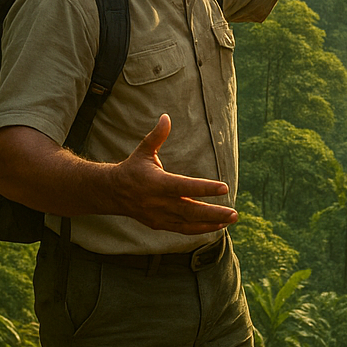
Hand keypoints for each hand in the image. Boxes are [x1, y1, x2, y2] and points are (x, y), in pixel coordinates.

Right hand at [112, 114, 237, 234]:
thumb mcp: (143, 151)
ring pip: (189, 223)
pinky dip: (201, 229)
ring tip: (231, 219)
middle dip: (213, 212)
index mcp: (157, 183)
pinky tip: (217, 226)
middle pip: (190, 210)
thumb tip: (166, 117)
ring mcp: (159, 216)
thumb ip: (157, 136)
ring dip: (211, 222)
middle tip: (234, 213)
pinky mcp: (160, 224)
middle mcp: (159, 202)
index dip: (204, 188)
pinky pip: (183, 230)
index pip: (185, 187)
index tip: (224, 187)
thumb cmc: (132, 168)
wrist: (112, 193)